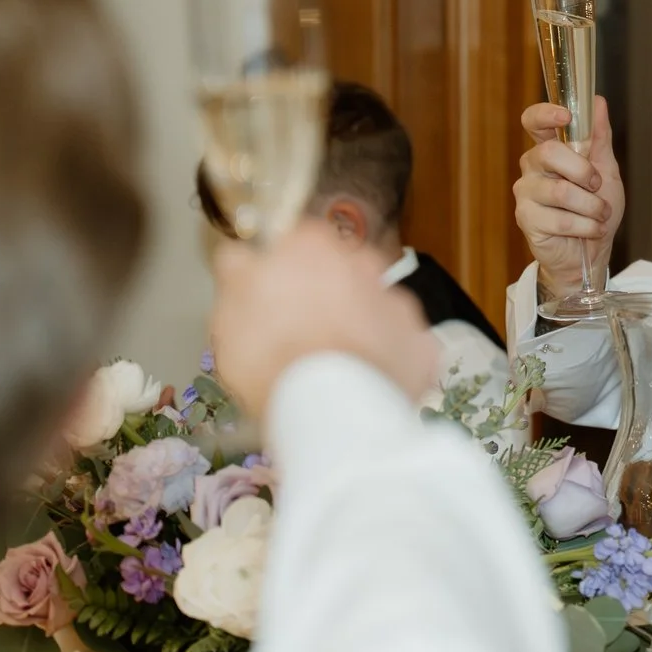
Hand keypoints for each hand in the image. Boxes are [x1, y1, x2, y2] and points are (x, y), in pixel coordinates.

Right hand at [209, 224, 438, 416]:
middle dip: (328, 296)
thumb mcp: (228, 310)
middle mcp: (364, 262)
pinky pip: (401, 345)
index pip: (300, 243)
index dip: (288, 272)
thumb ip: (239, 274)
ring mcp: (399, 302)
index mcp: (313, 245)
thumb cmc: (268, 354)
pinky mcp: (422, 342)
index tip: (277, 298)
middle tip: (305, 333)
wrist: (328, 408)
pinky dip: (386, 358)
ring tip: (336, 363)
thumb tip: (243, 256)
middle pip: (343, 273)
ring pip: (375, 307)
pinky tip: (365, 380)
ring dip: (359, 326)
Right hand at [513, 96, 622, 294]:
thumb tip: (598, 102)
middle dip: (583, 171)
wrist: (592, 252)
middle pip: (548, 152)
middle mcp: (532, 167)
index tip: (566, 115)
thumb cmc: (596, 210)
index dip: (545, 114)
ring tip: (599, 214)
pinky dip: (586, 226)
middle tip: (597, 186)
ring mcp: (526, 193)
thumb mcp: (606, 170)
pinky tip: (590, 230)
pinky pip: (560, 219)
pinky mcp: (526, 219)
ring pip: (560, 191)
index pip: (533, 121)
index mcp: (549, 149)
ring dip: (591, 206)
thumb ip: (599, 138)